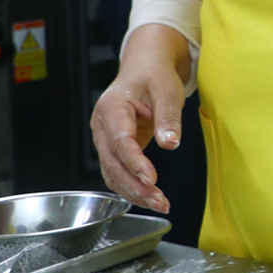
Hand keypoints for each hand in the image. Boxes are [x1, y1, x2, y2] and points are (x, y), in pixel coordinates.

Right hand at [88, 24, 190, 212]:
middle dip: (135, 186)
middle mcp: (101, 125)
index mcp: (112, 108)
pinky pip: (117, 170)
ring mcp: (104, 137)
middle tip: (160, 202)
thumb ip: (168, 117)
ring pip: (112, 171)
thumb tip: (170, 143)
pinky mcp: (112, 147)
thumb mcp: (168, 91)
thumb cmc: (155, 76)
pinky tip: (148, 197)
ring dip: (133, 191)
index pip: (120, 142)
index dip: (135, 163)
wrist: (144, 68)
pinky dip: (131, 186)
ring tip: (159, 204)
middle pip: (112, 163)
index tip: (152, 180)